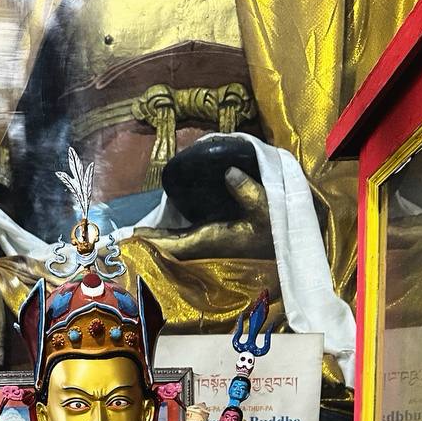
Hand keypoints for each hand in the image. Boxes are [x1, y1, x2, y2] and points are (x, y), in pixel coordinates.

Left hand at [133, 167, 273, 260]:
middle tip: (128, 233)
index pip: (172, 243)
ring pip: (178, 244)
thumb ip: (248, 190)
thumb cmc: (280, 230)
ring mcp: (211, 245)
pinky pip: (189, 239)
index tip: (131, 235)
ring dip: (161, 237)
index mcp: (211, 239)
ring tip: (143, 229)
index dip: (151, 239)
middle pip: (170, 245)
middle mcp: (207, 246)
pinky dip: (175, 234)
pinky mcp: (218, 242)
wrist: (293, 249)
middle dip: (150, 238)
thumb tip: (229, 171)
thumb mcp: (267, 207)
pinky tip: (170, 226)